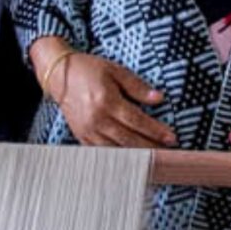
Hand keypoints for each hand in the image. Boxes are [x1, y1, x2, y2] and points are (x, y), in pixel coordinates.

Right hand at [52, 51, 176, 149]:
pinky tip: (133, 159)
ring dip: (137, 155)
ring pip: (117, 150)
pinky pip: (103, 152)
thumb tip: (159, 99)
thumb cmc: (89, 70)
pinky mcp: (82, 137)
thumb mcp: (115, 71)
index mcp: (106, 101)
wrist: (59, 76)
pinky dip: (119, 157)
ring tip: (154, 157)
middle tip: (168, 152)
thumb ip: (137, 86)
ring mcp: (88, 131)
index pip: (137, 120)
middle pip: (129, 139)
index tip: (172, 138)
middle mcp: (97, 119)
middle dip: (151, 147)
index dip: (156, 131)